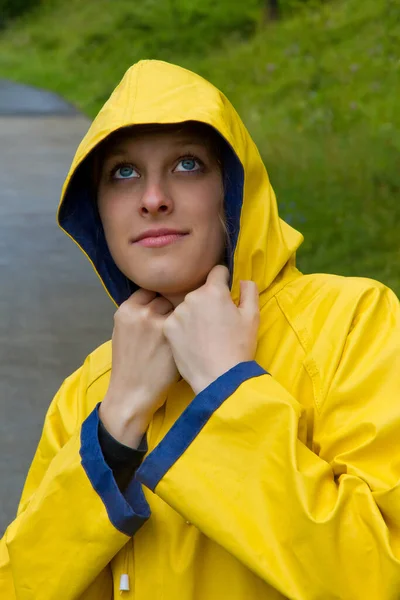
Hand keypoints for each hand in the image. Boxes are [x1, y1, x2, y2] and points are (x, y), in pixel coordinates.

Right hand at [99, 289, 178, 447]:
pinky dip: (193, 329)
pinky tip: (194, 337)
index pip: (149, 291)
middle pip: (165, 298)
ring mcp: (161, 325)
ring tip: (187, 329)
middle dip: (171, 307)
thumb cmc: (129, 365)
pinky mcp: (177, 338)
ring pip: (181, 309)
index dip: (157, 299)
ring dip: (184, 317)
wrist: (133, 393)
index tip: (162, 309)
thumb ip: (137, 314)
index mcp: (127, 310)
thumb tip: (157, 300)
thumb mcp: (123, 332)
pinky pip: (190, 324)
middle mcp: (143, 314)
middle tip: (176, 320)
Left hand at [163, 265, 259, 394]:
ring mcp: (177, 312)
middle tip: (216, 321)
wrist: (219, 378)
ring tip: (204, 334)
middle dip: (208, 300)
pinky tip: (192, 341)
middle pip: (200, 291)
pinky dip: (182, 327)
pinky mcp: (167, 328)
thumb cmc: (239, 347)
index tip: (226, 293)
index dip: (223, 280)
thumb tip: (242, 280)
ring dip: (194, 313)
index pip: (216, 272)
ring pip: (187, 306)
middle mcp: (192, 296)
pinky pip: (176, 320)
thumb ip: (249, 291)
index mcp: (214, 291)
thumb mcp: (252, 317)